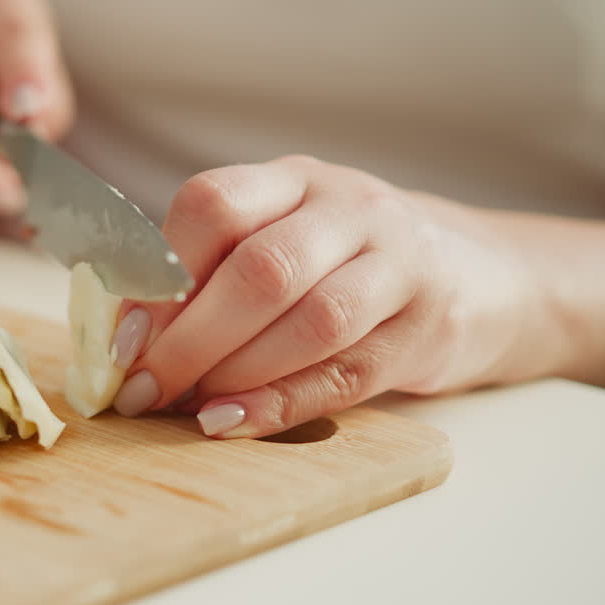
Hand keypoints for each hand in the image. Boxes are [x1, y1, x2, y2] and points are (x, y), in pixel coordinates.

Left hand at [107, 155, 561, 437]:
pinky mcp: (428, 328)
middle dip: (188, 338)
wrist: (483, 274)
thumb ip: (211, 273)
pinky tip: (232, 422)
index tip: (122, 337)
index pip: (213, 204)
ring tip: (184, 406)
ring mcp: (398, 265)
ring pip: (310, 319)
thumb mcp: (283, 237)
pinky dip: (280, 404)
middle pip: (260, 268)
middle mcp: (348, 210)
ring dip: (234, 373)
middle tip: (142, 389)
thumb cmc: (346, 263)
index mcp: (292, 182)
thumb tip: (122, 339)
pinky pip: (346, 372)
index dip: (157, 273)